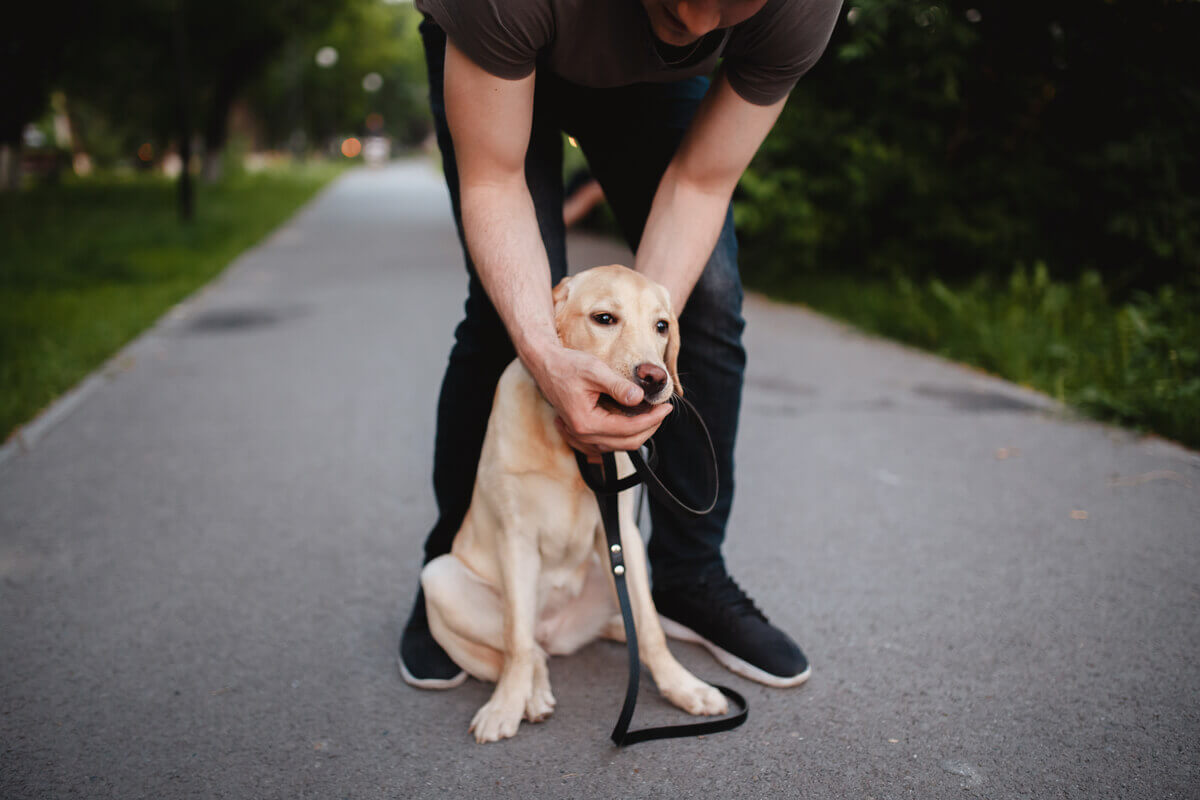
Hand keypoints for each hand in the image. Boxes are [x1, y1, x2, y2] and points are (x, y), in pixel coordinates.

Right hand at [529, 346, 672, 455]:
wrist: (545, 365)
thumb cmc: (567, 365)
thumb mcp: (594, 371)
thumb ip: (617, 386)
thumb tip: (638, 398)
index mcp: (586, 422)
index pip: (628, 428)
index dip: (652, 419)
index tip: (667, 407)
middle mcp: (582, 434)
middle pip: (625, 443)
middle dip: (649, 428)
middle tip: (662, 411)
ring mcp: (579, 436)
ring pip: (617, 446)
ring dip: (637, 433)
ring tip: (651, 415)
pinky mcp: (580, 433)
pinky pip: (605, 445)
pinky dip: (621, 438)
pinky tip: (632, 426)